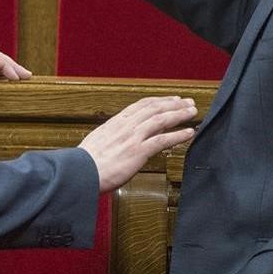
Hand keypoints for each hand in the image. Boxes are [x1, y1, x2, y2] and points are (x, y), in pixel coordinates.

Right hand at [79, 96, 196, 192]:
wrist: (80, 173)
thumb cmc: (86, 163)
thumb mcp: (98, 141)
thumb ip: (112, 136)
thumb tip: (119, 137)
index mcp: (116, 122)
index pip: (141, 105)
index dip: (159, 100)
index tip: (171, 99)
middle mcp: (126, 126)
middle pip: (155, 109)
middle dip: (174, 104)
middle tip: (188, 102)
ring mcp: (133, 138)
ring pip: (161, 120)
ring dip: (179, 114)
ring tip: (192, 112)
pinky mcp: (138, 152)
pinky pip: (163, 140)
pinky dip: (178, 135)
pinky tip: (188, 133)